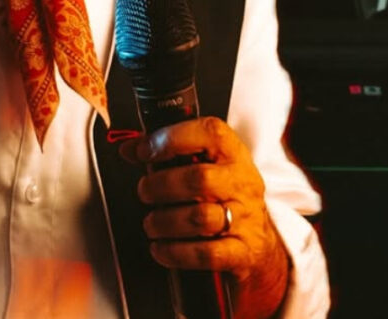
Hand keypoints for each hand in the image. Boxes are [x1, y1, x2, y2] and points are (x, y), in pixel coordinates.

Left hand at [120, 117, 290, 318]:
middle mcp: (242, 183)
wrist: (258, 241)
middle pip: (199, 179)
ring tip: (151, 223)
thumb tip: (130, 148)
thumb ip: (167, 152)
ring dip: (164, 221)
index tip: (143, 151)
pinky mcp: (242, 252)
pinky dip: (176, 252)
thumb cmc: (223, 195)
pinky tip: (161, 248)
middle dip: (161, 185)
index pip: (209, 133)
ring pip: (200, 218)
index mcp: (232, 153)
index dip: (170, 139)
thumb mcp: (205, 164)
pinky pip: (206, 254)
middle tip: (144, 191)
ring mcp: (245, 218)